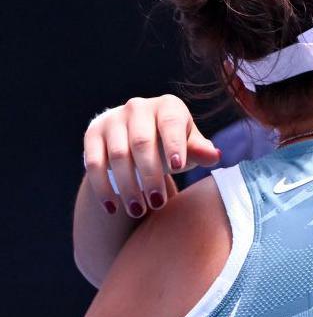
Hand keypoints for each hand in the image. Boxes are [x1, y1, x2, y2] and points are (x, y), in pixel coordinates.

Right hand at [83, 95, 220, 217]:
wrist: (135, 138)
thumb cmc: (172, 144)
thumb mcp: (188, 145)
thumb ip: (200, 151)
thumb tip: (215, 156)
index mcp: (167, 106)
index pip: (170, 124)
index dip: (174, 144)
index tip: (177, 167)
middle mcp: (138, 107)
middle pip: (142, 142)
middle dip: (150, 175)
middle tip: (158, 202)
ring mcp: (113, 119)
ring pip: (118, 155)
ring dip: (128, 185)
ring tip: (138, 210)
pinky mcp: (93, 134)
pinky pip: (94, 163)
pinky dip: (102, 187)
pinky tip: (113, 208)